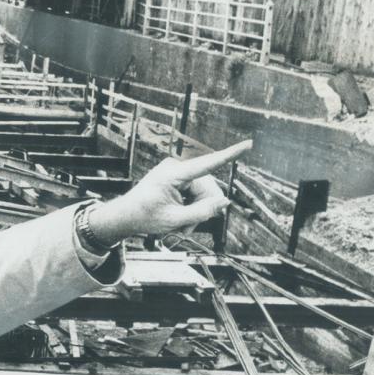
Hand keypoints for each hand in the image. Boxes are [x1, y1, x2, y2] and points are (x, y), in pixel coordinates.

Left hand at [87, 140, 252, 244]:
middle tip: (185, 230)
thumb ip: (201, 212)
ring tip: (179, 227)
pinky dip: (190, 210)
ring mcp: (177, 172)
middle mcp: (177, 168)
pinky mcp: (178, 179)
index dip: (230, 155)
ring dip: (195, 214)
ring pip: (203, 194)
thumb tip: (224, 201)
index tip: (248, 144)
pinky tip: (179, 219)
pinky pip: (195, 194)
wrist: (125, 216)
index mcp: (173, 173)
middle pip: (208, 189)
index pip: (207, 163)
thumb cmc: (144, 217)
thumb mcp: (174, 220)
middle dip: (202, 211)